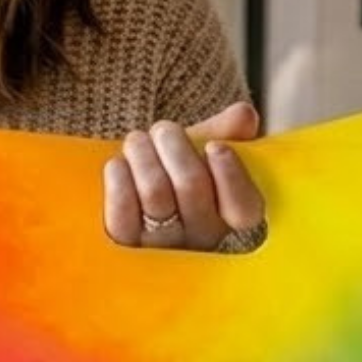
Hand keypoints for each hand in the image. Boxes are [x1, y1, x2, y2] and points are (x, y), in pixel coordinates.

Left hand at [103, 101, 263, 249]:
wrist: (126, 192)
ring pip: (155, 191)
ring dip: (143, 155)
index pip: (244, 207)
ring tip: (137, 141)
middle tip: (163, 130)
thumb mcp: (199, 150)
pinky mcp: (124, 247)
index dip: (232, 175)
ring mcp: (160, 246)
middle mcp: (198, 237)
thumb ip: (224, 132)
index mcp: (227, 217)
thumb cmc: (168, 171)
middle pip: (192, 185)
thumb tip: (244, 115)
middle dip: (174, 146)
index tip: (215, 146)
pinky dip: (119, 179)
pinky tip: (117, 165)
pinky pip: (122, 211)